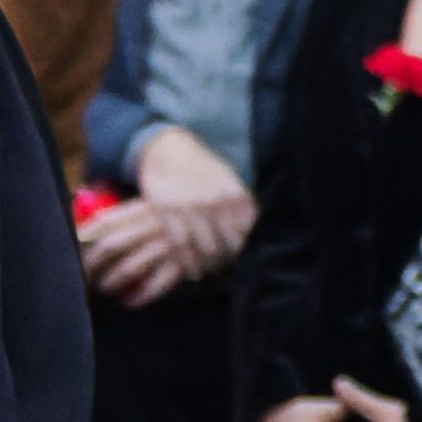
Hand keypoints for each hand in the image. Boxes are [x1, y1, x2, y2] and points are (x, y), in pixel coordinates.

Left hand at [80, 199, 187, 306]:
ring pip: (128, 269)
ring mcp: (171, 246)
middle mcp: (156, 225)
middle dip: (90, 266)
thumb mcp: (156, 209)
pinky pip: (155, 286)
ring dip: (110, 283)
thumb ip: (126, 219)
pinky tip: (129, 301)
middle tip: (82, 278)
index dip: (82, 240)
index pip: (102, 223)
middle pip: (110, 247)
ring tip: (105, 288)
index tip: (70, 253)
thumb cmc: (180, 220)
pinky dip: (138, 297)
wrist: (226, 220)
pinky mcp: (185, 266)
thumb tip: (83, 233)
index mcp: (144, 208)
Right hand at [135, 126, 255, 275]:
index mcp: (236, 196)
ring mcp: (191, 208)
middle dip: (225, 262)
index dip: (244, 253)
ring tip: (209, 272)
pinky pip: (180, 245)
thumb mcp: (229, 182)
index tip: (242, 262)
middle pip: (226, 246)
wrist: (169, 149)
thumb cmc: (204, 168)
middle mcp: (216, 203)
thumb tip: (254, 233)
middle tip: (224, 270)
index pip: (246, 236)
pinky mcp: (167, 212)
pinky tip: (192, 270)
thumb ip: (241, 207)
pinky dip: (187, 262)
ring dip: (207, 266)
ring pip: (203, 249)